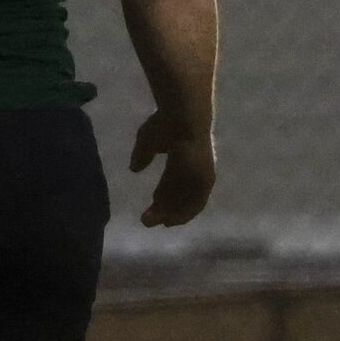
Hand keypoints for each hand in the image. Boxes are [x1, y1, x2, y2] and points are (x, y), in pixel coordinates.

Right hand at [131, 111, 215, 226]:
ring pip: (186, 202)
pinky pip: (194, 203)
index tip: (152, 205)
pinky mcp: (205, 180)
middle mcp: (196, 171)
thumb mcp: (147, 140)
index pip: (173, 182)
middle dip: (165, 209)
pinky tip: (169, 220)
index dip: (163, 195)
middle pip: (180, 196)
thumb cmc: (165, 125)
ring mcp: (201, 175)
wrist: (184, 118)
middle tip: (148, 220)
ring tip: (157, 222)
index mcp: (184, 158)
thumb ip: (142, 155)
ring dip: (172, 214)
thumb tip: (134, 169)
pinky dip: (183, 213)